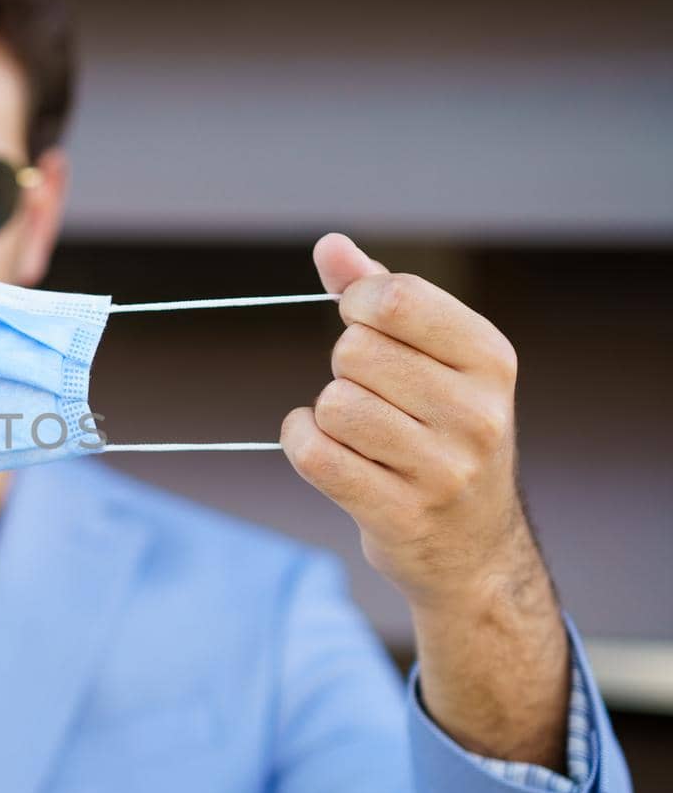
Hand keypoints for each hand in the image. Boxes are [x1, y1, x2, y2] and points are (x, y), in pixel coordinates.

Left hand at [280, 233, 541, 610]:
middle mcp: (478, 414)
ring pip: (332, 406)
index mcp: (490, 360)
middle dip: (344, 367)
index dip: (358, 304)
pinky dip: (301, 443)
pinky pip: (314, 454)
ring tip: (359, 432)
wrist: (473, 547)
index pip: (399, 298)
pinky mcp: (400, 514)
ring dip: (326, 414)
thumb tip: (329, 245)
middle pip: (354, 352)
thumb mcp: (432, 358)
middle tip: (372, 394)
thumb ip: (378, 295)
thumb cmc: (440, 431)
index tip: (361, 322)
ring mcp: (444, 470)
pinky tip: (325, 450)